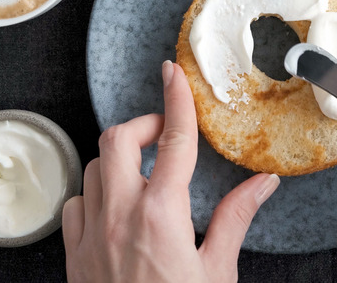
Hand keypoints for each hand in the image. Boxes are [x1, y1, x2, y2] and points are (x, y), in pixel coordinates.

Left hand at [62, 61, 279, 281]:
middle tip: (166, 136)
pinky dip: (94, 191)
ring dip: (120, 159)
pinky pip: (74, 203)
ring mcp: (90, 233)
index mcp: (162, 214)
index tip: (173, 73)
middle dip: (144, 125)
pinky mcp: (72, 254)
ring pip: (94, 168)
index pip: (174, 140)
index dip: (175, 99)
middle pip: (119, 140)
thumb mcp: (218, 270)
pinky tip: (114, 206)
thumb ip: (237, 218)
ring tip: (145, 172)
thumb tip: (263, 183)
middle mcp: (119, 215)